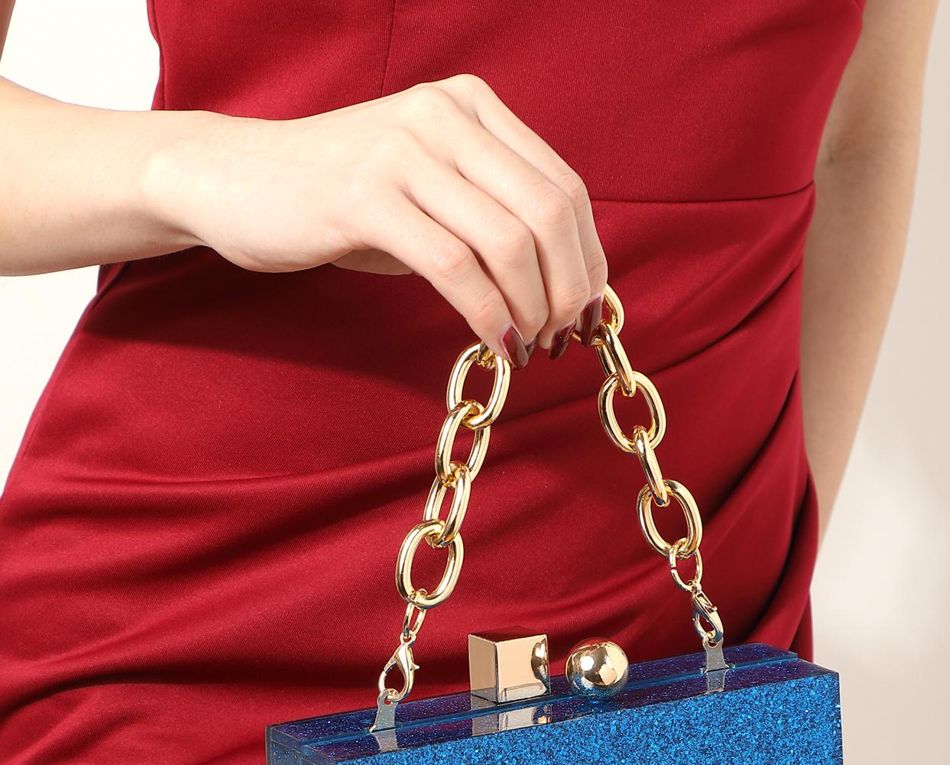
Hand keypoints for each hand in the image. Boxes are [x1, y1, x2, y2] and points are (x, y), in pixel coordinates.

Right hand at [145, 74, 608, 364]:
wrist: (235, 181)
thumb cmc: (340, 200)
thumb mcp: (428, 192)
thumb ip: (488, 218)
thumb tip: (562, 285)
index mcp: (471, 106)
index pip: (562, 187)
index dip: (588, 260)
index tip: (586, 313)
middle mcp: (444, 116)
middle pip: (548, 213)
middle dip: (568, 289)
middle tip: (560, 338)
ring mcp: (404, 152)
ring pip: (508, 241)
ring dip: (530, 308)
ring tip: (526, 345)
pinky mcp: (366, 198)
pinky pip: (455, 266)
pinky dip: (486, 314)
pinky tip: (493, 342)